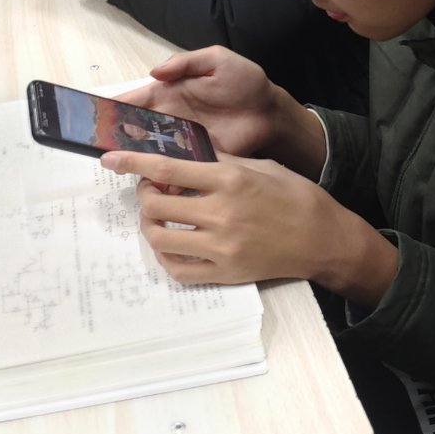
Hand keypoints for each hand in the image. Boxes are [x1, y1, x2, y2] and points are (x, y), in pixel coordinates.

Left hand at [111, 152, 398, 303]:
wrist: (323, 238)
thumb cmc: (295, 195)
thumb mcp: (260, 165)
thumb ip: (221, 163)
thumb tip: (184, 161)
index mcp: (230, 179)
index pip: (169, 168)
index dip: (135, 163)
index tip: (111, 160)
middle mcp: (221, 213)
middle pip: (158, 205)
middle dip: (146, 195)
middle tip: (151, 190)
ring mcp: (222, 247)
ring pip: (161, 239)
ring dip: (152, 226)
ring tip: (159, 218)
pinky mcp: (226, 273)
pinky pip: (179, 270)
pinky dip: (168, 256)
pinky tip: (173, 244)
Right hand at [117, 48, 323, 169]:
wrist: (270, 111)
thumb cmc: (245, 81)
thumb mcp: (217, 60)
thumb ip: (186, 62)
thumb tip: (154, 72)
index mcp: (171, 93)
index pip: (136, 99)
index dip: (114, 107)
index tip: (93, 118)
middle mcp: (172, 118)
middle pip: (137, 130)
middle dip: (117, 139)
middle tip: (102, 149)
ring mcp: (184, 140)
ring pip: (152, 152)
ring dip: (137, 160)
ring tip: (121, 169)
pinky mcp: (199, 158)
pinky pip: (176, 169)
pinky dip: (164, 177)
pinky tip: (154, 184)